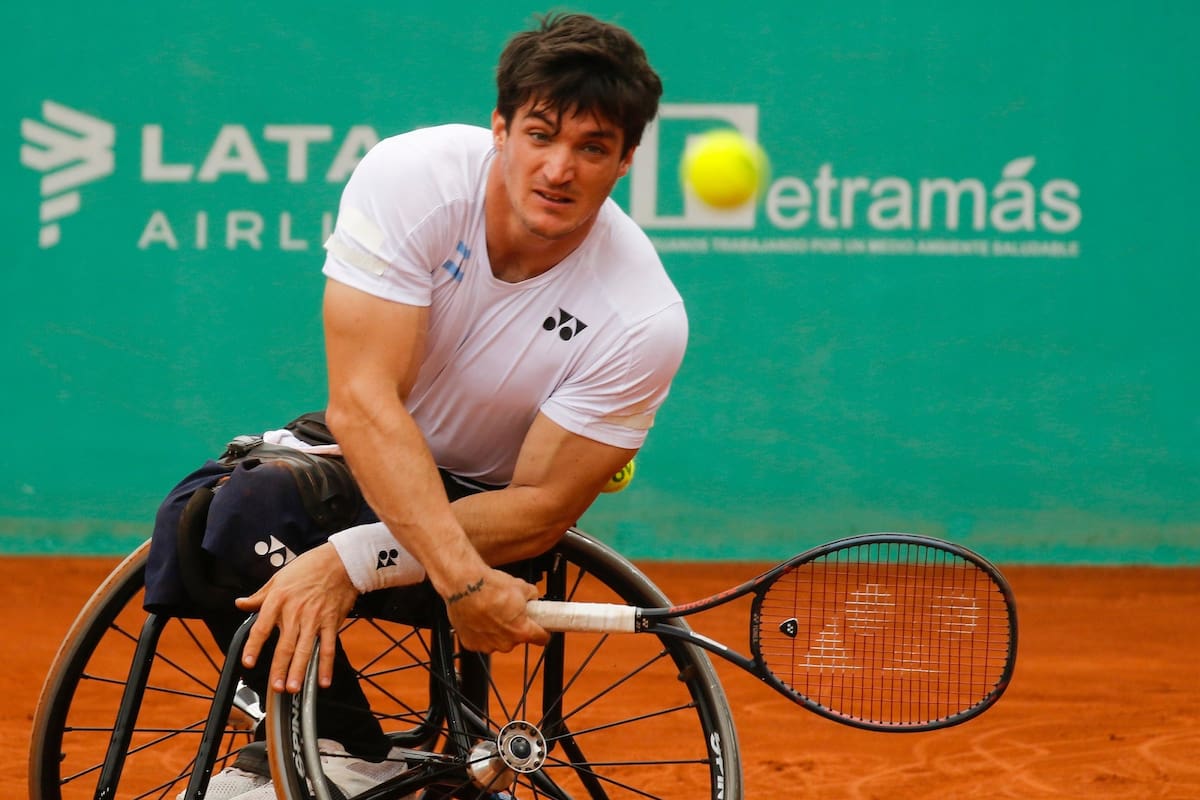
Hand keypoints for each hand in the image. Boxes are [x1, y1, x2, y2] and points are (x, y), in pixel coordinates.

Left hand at [235, 542, 357, 692]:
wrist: (340, 561)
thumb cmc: (309, 567)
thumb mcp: (278, 577)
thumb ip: (259, 595)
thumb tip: (241, 603)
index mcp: (278, 600)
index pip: (261, 628)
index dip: (253, 647)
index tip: (247, 662)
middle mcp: (295, 612)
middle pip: (285, 646)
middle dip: (279, 669)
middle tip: (276, 687)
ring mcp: (315, 619)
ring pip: (305, 650)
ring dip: (299, 671)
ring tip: (293, 688)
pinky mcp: (331, 622)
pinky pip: (328, 647)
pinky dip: (325, 666)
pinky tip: (322, 681)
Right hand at [444, 568, 548, 652]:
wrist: (463, 585)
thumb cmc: (489, 587)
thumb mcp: (521, 586)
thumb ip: (531, 596)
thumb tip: (532, 597)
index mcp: (521, 631)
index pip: (541, 639)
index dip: (543, 631)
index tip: (542, 628)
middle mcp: (505, 643)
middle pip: (517, 638)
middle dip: (515, 626)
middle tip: (510, 610)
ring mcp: (487, 645)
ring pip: (499, 640)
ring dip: (498, 629)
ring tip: (491, 610)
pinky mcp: (471, 643)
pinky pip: (482, 640)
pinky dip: (481, 631)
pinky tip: (479, 616)